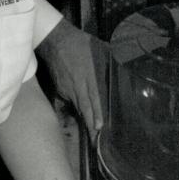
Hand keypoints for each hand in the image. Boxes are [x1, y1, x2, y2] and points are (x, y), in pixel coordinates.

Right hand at [35, 18, 109, 137]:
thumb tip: (123, 63)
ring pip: (77, 107)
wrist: (55, 39)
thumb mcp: (99, 48)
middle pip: (84, 107)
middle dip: (90, 124)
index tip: (99, 126)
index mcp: (89, 75)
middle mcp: (78, 85)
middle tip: (96, 140)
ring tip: (92, 134)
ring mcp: (67, 88)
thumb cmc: (79, 43)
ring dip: (84, 119)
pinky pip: (70, 101)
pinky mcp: (60, 88)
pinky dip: (76, 109)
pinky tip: (81, 117)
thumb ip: (109, 59)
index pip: (94, 97)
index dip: (96, 112)